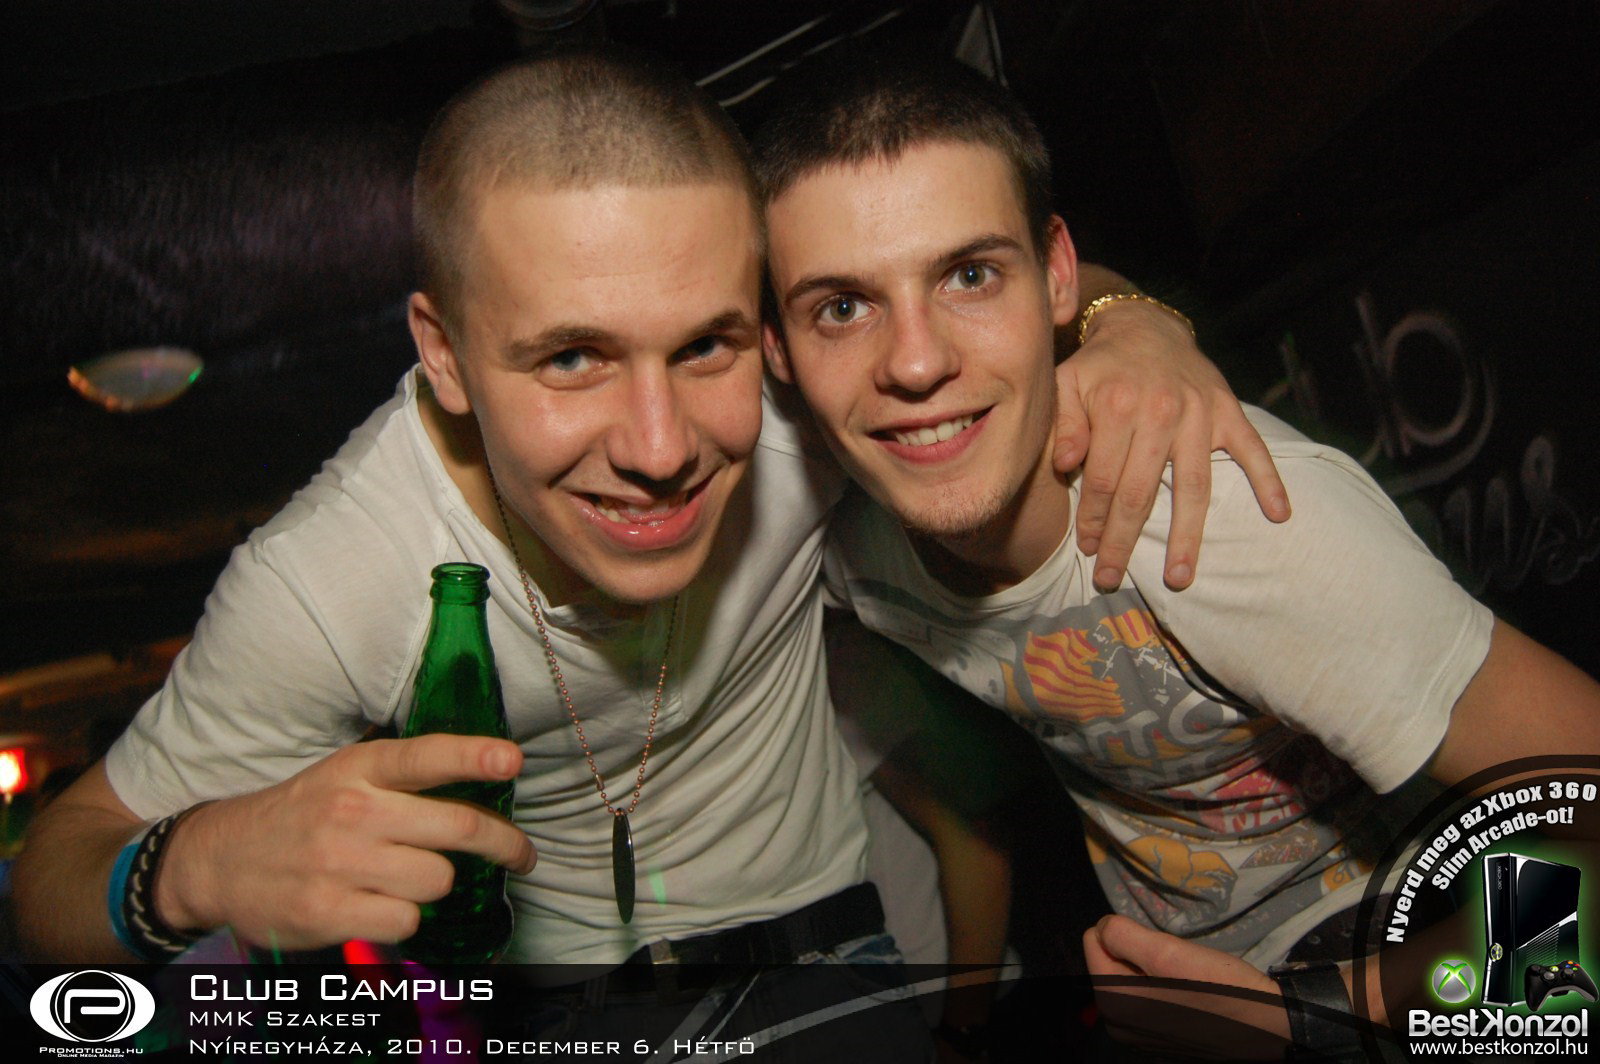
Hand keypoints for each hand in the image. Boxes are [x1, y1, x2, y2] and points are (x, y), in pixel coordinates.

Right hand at [156, 735, 533, 950]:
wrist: (219, 858)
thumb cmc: (302, 813)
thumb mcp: (345, 774)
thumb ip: (406, 777)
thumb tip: (485, 778)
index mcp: (360, 768)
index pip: (426, 756)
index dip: (474, 757)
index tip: (511, 763)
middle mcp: (353, 809)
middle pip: (458, 827)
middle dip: (504, 844)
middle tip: (520, 854)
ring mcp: (340, 863)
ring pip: (438, 880)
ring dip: (435, 884)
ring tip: (407, 878)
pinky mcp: (328, 911)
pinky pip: (406, 920)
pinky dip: (403, 919)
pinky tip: (378, 905)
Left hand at [1053, 300, 1289, 591]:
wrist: (1145, 327)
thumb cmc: (1098, 367)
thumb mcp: (1066, 384)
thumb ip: (1063, 425)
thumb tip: (1064, 465)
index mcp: (1117, 405)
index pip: (1105, 478)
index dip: (1095, 518)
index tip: (1088, 550)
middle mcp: (1161, 410)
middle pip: (1143, 492)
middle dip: (1125, 541)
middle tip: (1112, 580)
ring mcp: (1200, 413)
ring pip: (1193, 486)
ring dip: (1187, 536)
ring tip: (1179, 578)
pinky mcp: (1229, 411)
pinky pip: (1253, 449)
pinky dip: (1269, 480)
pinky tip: (1278, 514)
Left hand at [1083, 915, 1290, 1059]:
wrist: (1269, 1027)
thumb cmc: (1220, 990)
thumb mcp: (1168, 952)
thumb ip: (1123, 935)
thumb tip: (1102, 926)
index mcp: (1113, 1002)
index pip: (1094, 939)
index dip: (1127, 932)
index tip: (1160, 946)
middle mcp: (1118, 1022)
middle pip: (1111, 957)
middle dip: (1140, 951)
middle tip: (1176, 962)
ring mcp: (1138, 1031)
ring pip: (1131, 972)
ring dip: (1154, 965)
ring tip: (1186, 975)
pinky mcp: (1159, 1033)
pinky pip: (1148, 991)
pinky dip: (1165, 983)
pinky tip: (1190, 989)